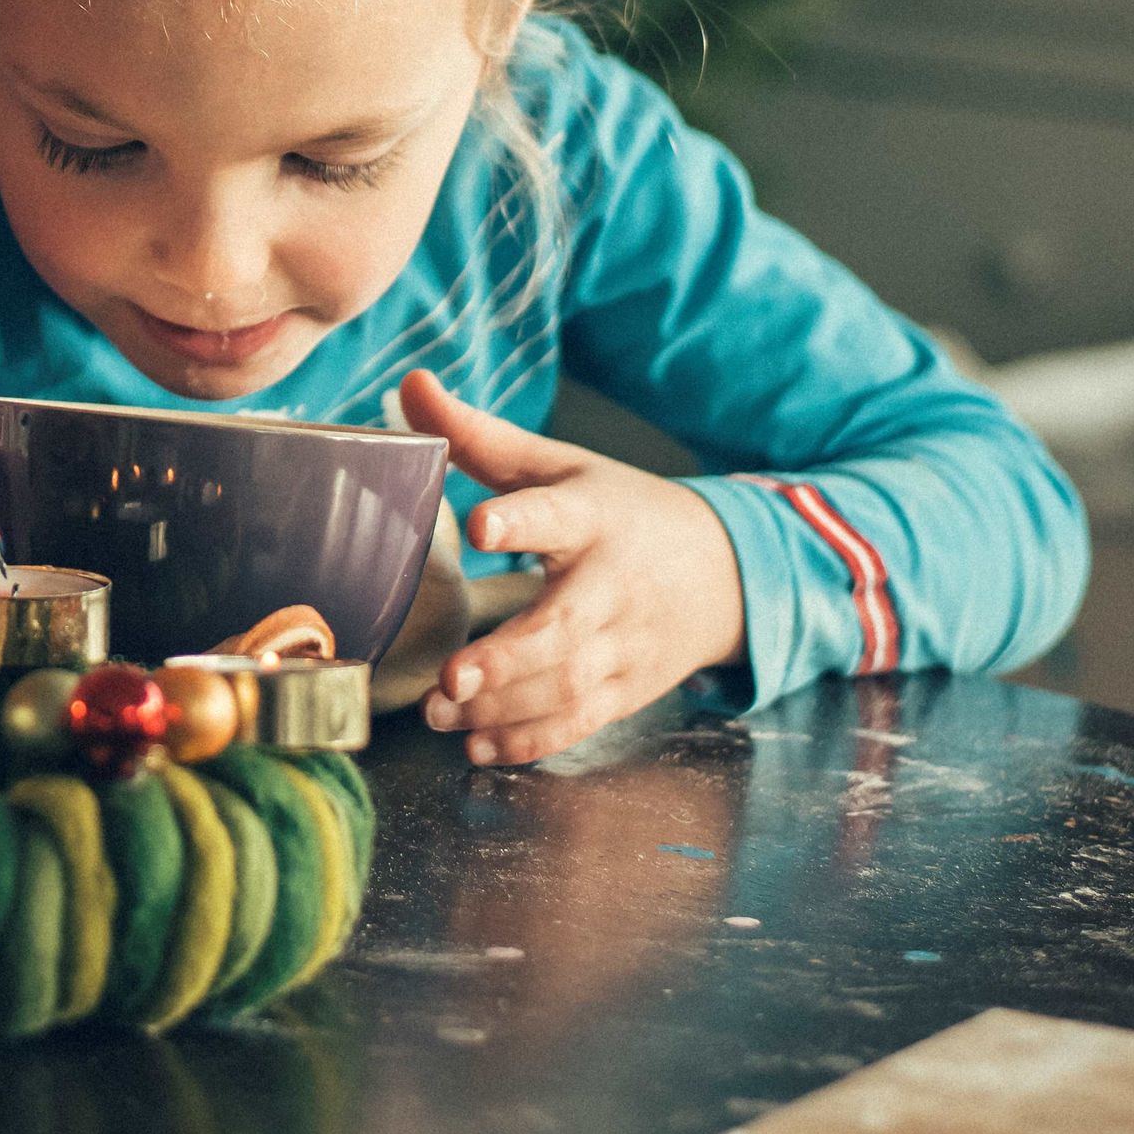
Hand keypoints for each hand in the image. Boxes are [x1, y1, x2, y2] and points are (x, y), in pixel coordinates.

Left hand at [399, 370, 745, 767]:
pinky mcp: (627, 690)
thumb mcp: (562, 465)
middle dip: (509, 657)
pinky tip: (479, 748)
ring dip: (503, 708)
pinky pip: (582, 723)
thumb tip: (409, 385)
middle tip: (451, 676)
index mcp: (593, 517)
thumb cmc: (621, 510)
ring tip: (441, 712)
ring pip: (568, 686)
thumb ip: (479, 437)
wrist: (725, 572)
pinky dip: (532, 741)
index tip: (481, 525)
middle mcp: (612, 585)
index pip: (557, 515)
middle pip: (566, 627)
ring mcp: (624, 645)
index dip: (520, 520)